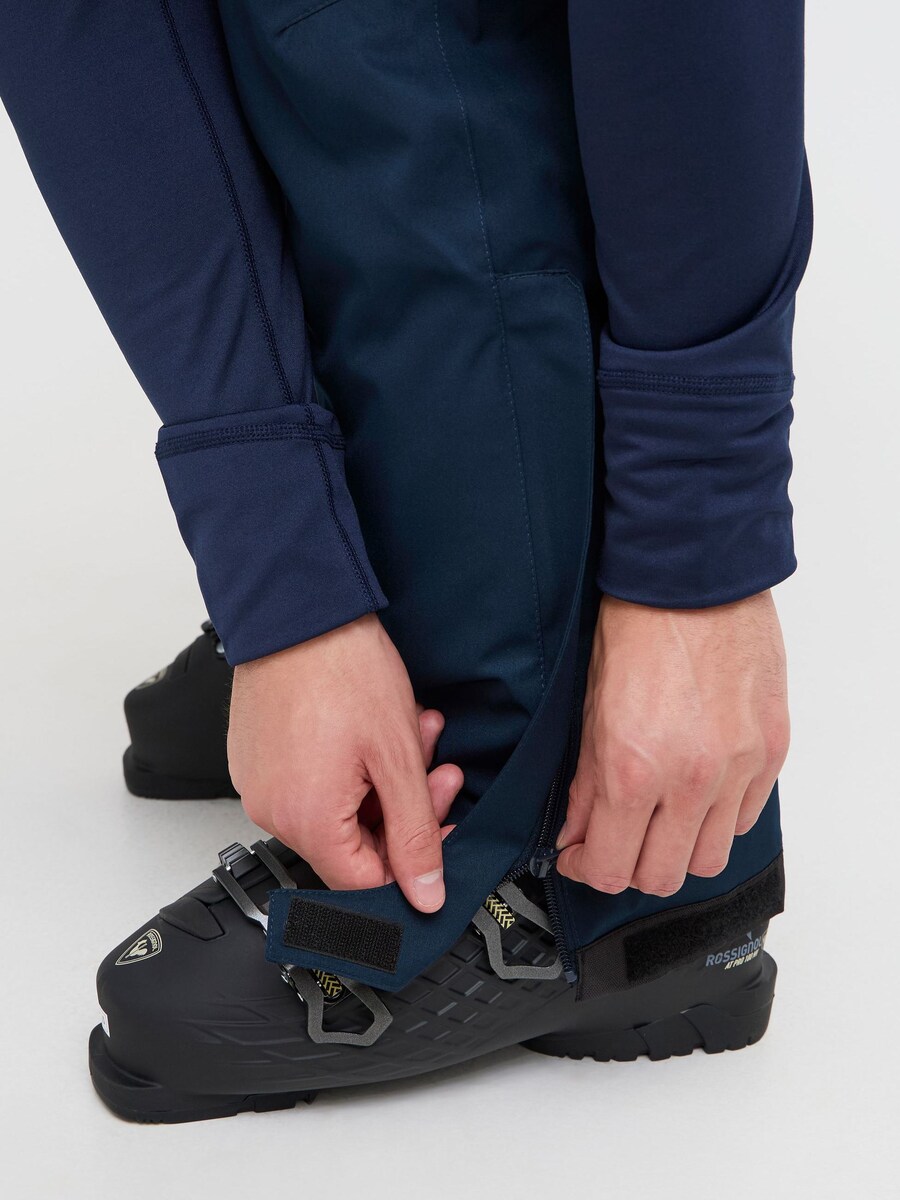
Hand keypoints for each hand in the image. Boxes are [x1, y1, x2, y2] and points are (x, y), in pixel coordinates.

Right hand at [227, 614, 462, 911]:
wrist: (298, 609)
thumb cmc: (343, 669)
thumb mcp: (398, 759)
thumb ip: (414, 834)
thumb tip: (424, 894)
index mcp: (307, 822)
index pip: (364, 884)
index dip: (411, 863)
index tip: (437, 831)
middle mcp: (273, 812)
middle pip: (353, 844)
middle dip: (405, 807)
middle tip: (435, 768)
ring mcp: (260, 784)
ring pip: (338, 808)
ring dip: (384, 778)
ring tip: (411, 731)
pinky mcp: (257, 758)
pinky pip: (311, 783)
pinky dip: (351, 765)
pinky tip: (376, 730)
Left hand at [557, 591, 788, 896]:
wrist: (692, 578)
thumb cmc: (635, 630)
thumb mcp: (591, 711)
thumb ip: (586, 783)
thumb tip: (577, 833)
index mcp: (632, 770)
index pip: (610, 868)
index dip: (586, 869)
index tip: (579, 855)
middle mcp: (690, 780)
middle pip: (662, 876)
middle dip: (631, 866)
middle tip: (617, 840)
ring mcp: (737, 769)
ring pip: (709, 858)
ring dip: (679, 849)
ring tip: (660, 820)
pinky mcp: (769, 752)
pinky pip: (745, 820)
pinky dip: (719, 819)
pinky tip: (696, 793)